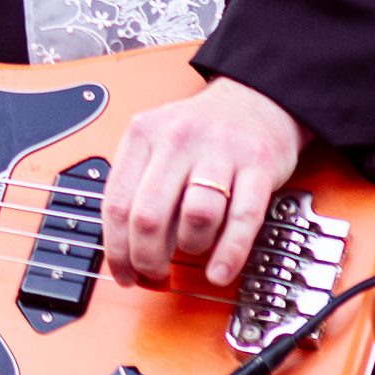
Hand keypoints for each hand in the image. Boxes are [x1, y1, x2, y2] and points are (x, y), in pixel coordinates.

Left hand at [102, 76, 305, 291]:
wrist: (257, 99)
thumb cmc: (201, 131)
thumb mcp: (157, 141)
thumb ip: (137, 185)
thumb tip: (126, 249)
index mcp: (144, 134)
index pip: (116, 204)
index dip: (117, 250)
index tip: (124, 273)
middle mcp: (179, 139)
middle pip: (149, 216)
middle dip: (147, 259)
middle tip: (154, 275)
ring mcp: (220, 150)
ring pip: (195, 217)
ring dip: (190, 248)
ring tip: (192, 251)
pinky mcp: (258, 164)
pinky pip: (242, 219)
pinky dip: (229, 253)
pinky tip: (220, 270)